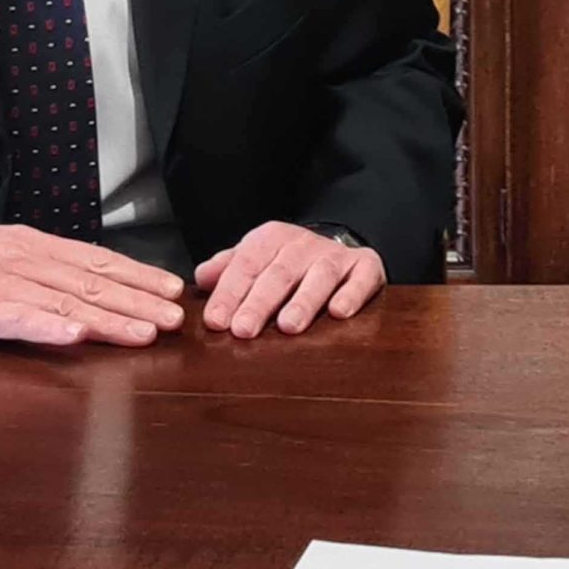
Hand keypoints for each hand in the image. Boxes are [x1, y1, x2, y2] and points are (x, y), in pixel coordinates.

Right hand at [0, 217, 186, 347]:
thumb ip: (36, 269)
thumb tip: (80, 285)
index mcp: (30, 247)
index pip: (95, 261)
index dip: (137, 275)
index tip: (171, 290)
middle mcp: (21, 261)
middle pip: (90, 283)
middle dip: (137, 301)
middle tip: (175, 319)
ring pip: (63, 302)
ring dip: (108, 318)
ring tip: (144, 332)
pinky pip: (14, 318)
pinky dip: (47, 328)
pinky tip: (74, 337)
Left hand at [195, 222, 386, 337]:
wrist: (339, 244)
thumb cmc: (288, 262)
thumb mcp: (255, 258)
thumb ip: (228, 269)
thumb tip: (201, 278)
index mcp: (271, 239)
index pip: (246, 265)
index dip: (229, 293)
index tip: (216, 321)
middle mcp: (303, 245)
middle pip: (279, 273)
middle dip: (260, 302)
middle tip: (243, 330)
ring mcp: (336, 255)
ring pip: (319, 276)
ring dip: (303, 301)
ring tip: (289, 326)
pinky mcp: (366, 266)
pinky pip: (361, 278)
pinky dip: (351, 294)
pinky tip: (339, 312)